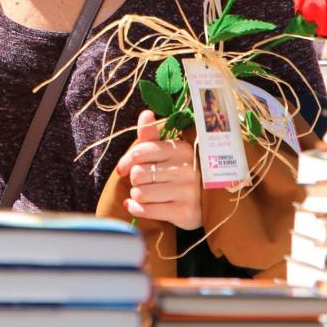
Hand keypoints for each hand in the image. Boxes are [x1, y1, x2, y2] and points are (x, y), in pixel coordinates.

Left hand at [115, 108, 201, 229]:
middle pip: (138, 174)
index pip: (141, 152)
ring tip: (145, 194)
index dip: (127, 161)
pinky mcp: (185, 212)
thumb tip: (146, 113)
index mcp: (181, 149)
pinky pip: (147, 210)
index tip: (124, 168)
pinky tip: (137, 206)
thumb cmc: (176, 172)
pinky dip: (137, 209)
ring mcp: (188, 192)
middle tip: (143, 182)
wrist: (202, 202)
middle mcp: (187, 169)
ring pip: (141, 193)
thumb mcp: (165, 152)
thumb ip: (151, 135)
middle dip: (135, 180)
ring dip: (137, 195)